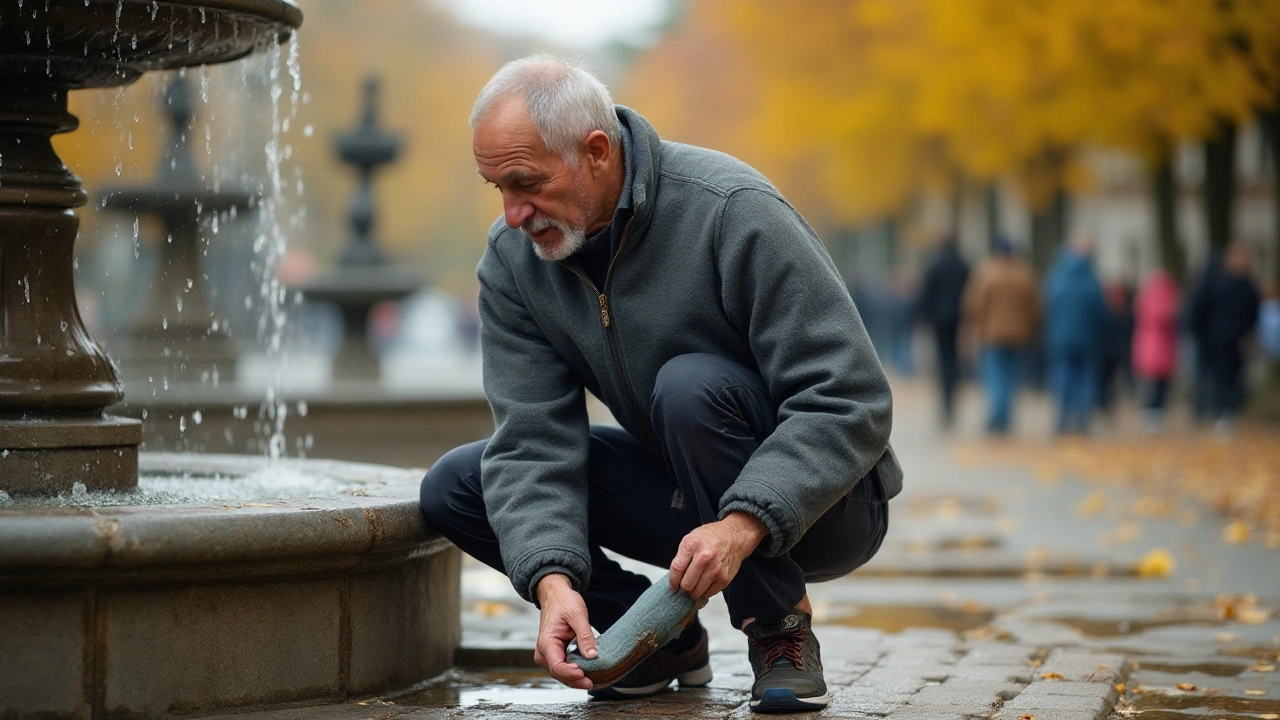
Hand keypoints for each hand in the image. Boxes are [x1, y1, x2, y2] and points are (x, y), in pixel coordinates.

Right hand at [533, 573, 596, 689]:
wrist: (555, 595)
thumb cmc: (563, 602)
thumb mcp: (578, 615)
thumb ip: (585, 635)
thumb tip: (592, 655)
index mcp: (546, 642)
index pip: (557, 667)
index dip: (572, 675)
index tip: (585, 675)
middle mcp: (544, 652)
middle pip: (559, 674)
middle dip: (576, 680)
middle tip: (593, 681)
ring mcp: (548, 655)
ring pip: (561, 674)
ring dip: (576, 678)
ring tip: (592, 677)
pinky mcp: (554, 654)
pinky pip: (564, 668)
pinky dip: (574, 672)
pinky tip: (586, 672)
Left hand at [669, 511, 767, 601]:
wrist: (734, 537)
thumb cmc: (711, 538)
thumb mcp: (691, 539)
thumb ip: (681, 557)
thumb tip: (674, 579)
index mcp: (693, 544)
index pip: (677, 569)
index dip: (673, 581)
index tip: (673, 586)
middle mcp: (705, 556)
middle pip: (687, 583)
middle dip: (683, 588)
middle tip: (683, 587)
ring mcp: (716, 568)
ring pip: (697, 592)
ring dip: (693, 593)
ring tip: (693, 587)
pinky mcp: (724, 578)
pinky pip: (708, 594)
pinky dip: (703, 593)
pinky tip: (703, 586)